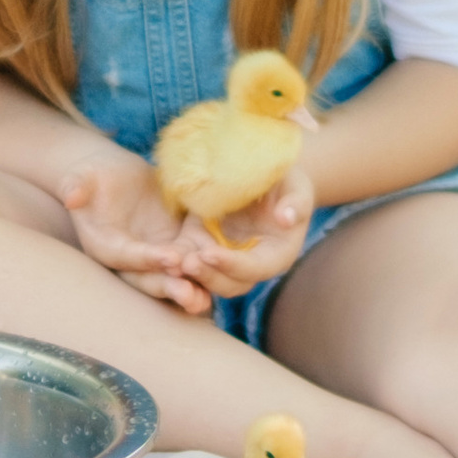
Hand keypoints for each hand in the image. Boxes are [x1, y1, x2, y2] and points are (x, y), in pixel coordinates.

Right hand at [59, 151, 217, 313]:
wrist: (113, 177)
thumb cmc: (93, 176)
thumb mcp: (82, 177)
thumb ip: (76, 186)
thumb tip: (72, 194)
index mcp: (103, 245)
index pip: (125, 256)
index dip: (146, 258)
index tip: (171, 257)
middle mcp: (127, 261)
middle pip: (147, 279)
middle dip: (169, 287)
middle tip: (191, 294)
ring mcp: (150, 259)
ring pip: (169, 280)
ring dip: (187, 290)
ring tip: (205, 300)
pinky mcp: (170, 251)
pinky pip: (186, 267)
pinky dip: (200, 276)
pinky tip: (220, 281)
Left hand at [176, 170, 317, 300]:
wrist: (262, 173)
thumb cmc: (286, 179)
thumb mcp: (297, 185)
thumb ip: (296, 202)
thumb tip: (287, 219)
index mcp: (277, 255)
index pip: (256, 269)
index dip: (233, 265)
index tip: (210, 253)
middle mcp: (250, 264)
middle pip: (229, 284)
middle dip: (207, 276)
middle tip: (186, 264)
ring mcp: (224, 257)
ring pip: (206, 279)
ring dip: (189, 276)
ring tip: (170, 263)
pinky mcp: (201, 244)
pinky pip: (187, 258)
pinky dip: (174, 262)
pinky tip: (161, 255)